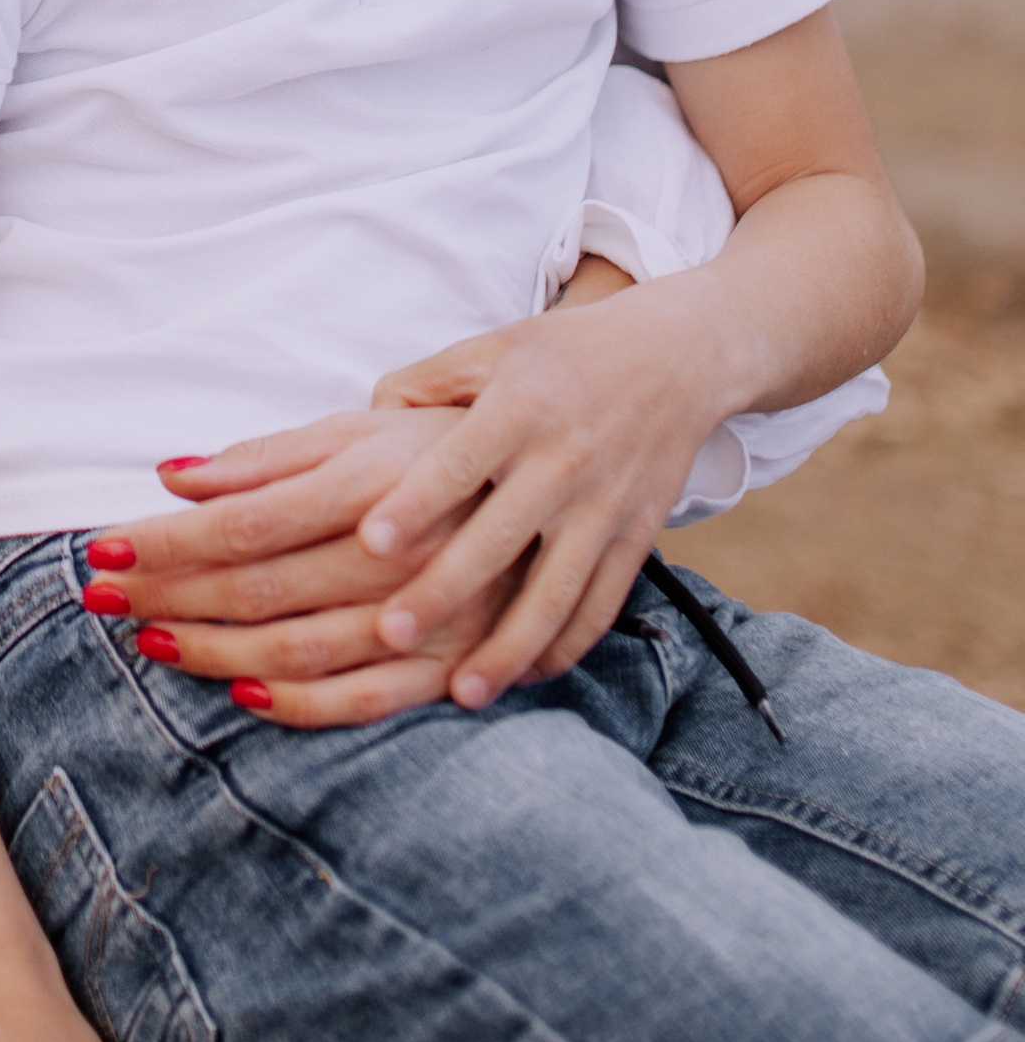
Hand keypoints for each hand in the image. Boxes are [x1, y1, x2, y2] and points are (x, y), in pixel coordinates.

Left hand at [81, 410, 524, 726]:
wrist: (582, 466)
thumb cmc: (445, 443)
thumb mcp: (361, 430)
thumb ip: (268, 457)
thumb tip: (171, 474)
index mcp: (375, 479)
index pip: (246, 519)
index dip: (167, 540)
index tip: (101, 547)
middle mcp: (405, 548)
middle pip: (262, 585)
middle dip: (169, 594)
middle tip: (99, 595)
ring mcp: (435, 611)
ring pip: (303, 647)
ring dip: (216, 651)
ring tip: (149, 642)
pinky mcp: (463, 657)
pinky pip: (372, 700)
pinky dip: (303, 704)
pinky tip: (244, 695)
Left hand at [349, 283, 711, 702]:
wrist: (678, 357)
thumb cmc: (561, 355)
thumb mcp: (490, 348)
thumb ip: (422, 384)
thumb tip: (364, 423)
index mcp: (518, 409)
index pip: (459, 463)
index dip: (416, 503)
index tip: (370, 543)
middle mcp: (563, 461)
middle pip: (500, 539)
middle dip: (445, 589)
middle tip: (388, 633)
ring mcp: (605, 505)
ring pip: (556, 590)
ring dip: (510, 645)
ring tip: (462, 693)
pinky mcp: (637, 536)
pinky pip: (603, 603)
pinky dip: (567, 646)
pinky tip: (526, 677)